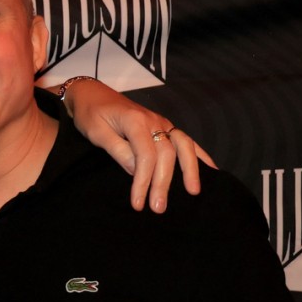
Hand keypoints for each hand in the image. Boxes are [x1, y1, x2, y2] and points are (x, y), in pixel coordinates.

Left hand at [59, 79, 215, 211]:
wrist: (92, 94)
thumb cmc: (90, 113)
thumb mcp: (97, 133)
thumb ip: (118, 151)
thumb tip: (136, 171)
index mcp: (135, 121)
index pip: (145, 156)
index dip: (143, 181)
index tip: (138, 203)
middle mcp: (154, 121)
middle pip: (166, 154)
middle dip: (164, 182)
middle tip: (159, 207)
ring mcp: (162, 122)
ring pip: (183, 146)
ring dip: (190, 170)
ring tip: (193, 192)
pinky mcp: (164, 126)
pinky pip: (186, 140)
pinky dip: (200, 154)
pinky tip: (211, 169)